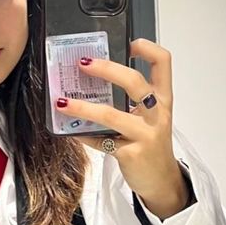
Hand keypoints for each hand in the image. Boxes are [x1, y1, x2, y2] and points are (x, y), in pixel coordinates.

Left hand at [55, 39, 189, 218]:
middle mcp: (157, 114)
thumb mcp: (148, 119)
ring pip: (111, 114)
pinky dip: (83, 134)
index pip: (163, 63)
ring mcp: (145, 135)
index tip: (128, 42)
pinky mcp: (131, 154)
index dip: (146, 48)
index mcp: (162, 99)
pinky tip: (71, 131)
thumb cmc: (151, 146)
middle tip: (82, 64)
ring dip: (83, 106)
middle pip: (135, 82)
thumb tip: (92, 82)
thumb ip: (130, 101)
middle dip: (106, 69)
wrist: (162, 182)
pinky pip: (101, 141)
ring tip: (63, 102)